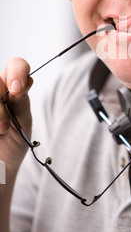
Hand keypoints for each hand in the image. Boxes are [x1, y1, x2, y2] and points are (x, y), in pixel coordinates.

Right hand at [0, 58, 32, 186]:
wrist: (0, 166)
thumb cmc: (13, 142)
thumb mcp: (22, 123)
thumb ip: (21, 102)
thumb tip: (27, 80)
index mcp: (13, 86)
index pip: (17, 65)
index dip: (17, 72)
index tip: (17, 89)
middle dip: (0, 105)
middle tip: (4, 127)